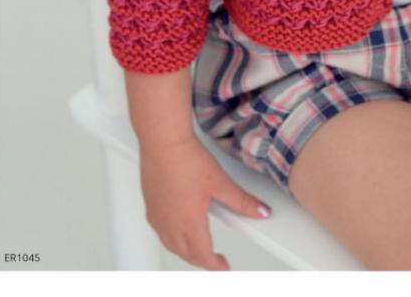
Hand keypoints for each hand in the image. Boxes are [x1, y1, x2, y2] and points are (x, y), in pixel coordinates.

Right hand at [139, 133, 271, 269]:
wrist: (163, 142)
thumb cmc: (186, 159)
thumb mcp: (220, 182)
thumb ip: (242, 201)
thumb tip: (260, 211)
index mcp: (189, 223)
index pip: (203, 256)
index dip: (215, 265)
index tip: (223, 267)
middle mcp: (170, 224)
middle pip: (187, 254)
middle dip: (202, 260)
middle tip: (214, 259)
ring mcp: (157, 216)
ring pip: (171, 245)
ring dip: (186, 251)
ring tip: (198, 247)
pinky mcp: (150, 205)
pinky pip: (160, 231)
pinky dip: (171, 237)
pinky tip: (177, 227)